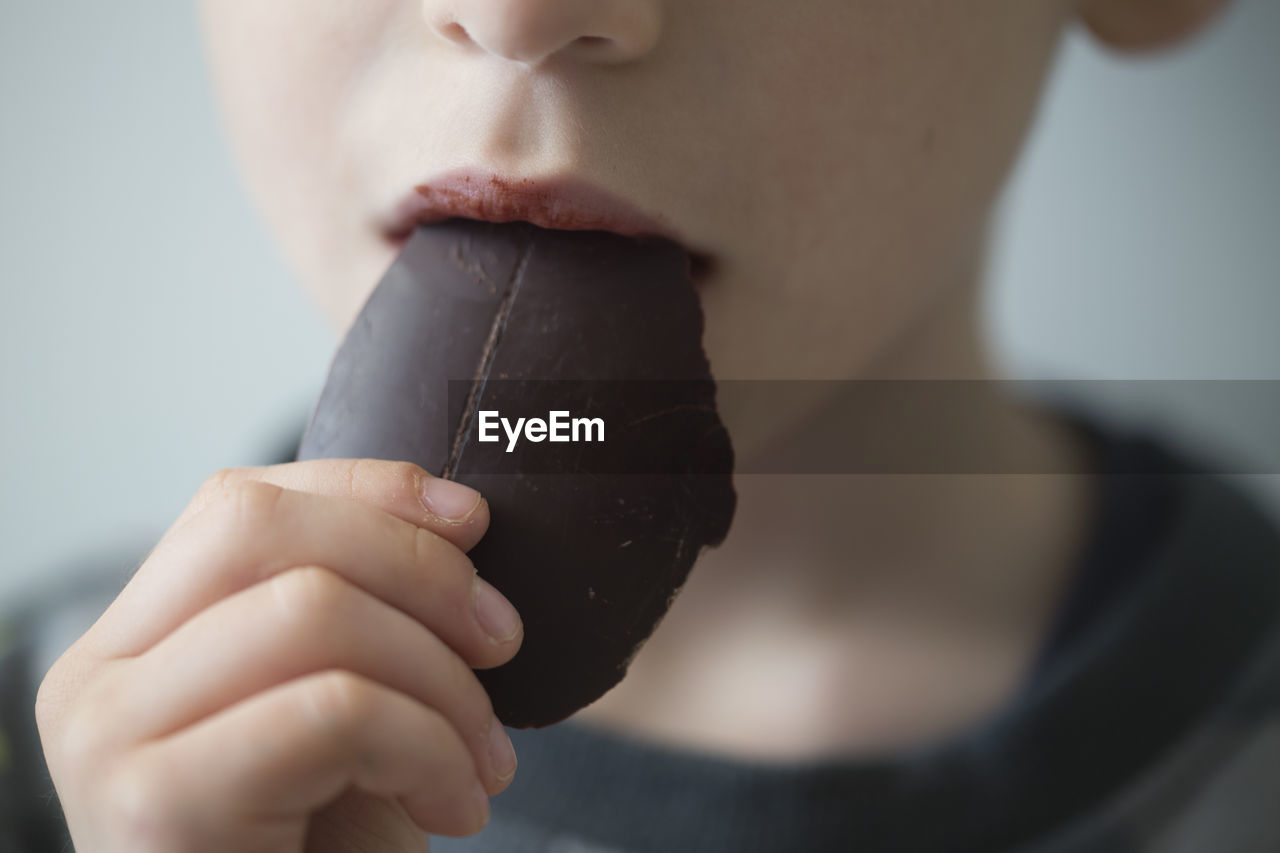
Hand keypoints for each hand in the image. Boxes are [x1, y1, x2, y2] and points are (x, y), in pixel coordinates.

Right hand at [36, 459, 522, 852]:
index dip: (368, 491)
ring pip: (313, 611)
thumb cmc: (323, 847)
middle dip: (415, 568)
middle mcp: (96, 677)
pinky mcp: (156, 805)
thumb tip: (455, 516)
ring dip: (442, 682)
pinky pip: (335, 710)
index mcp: (134, 640)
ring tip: (486, 759)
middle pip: (262, 530)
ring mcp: (109, 738)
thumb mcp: (339, 709)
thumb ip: (356, 612)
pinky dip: (430, 748)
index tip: (475, 520)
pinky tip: (456, 807)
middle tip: (502, 640)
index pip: (238, 503)